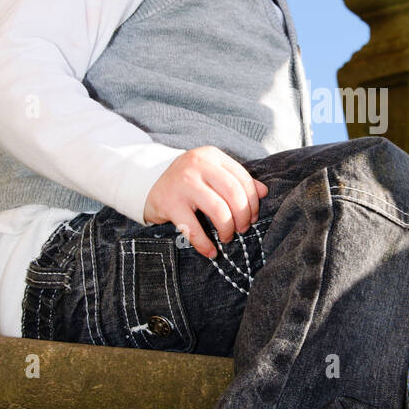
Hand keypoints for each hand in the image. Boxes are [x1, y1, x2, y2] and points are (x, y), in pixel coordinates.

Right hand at [142, 146, 268, 258]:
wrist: (145, 182)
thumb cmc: (187, 181)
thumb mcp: (211, 174)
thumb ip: (236, 180)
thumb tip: (264, 192)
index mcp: (211, 156)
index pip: (242, 178)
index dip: (253, 201)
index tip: (252, 217)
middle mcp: (197, 165)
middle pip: (234, 194)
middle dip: (243, 216)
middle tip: (242, 229)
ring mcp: (182, 183)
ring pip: (219, 210)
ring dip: (227, 229)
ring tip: (227, 238)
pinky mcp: (169, 203)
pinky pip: (194, 229)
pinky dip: (205, 244)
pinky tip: (211, 252)